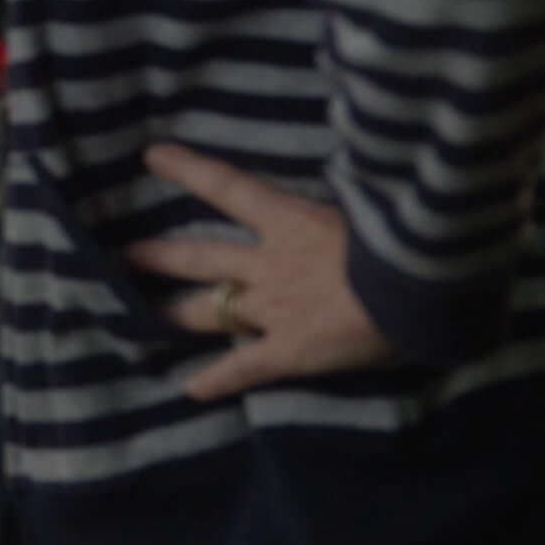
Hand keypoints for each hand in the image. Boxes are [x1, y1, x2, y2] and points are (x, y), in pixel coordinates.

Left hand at [122, 145, 398, 400]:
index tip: (153, 155)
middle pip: (201, 257)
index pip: (229, 187)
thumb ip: (347, 199)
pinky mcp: (289, 352)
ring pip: (210, 309)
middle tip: (125, 254)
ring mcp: (274, 309)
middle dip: (160, 256)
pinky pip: (244, 367)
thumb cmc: (407, 238)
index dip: (190, 170)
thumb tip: (356, 181)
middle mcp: (270, 264)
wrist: (419, 288)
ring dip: (175, 313)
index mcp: (291, 220)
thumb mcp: (370, 205)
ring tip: (142, 317)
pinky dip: (218, 380)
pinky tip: (190, 389)